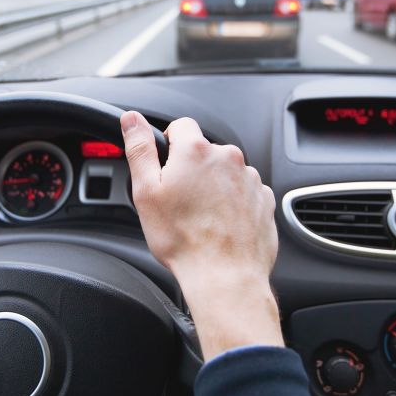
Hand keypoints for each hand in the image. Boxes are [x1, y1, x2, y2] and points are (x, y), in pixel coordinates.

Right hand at [121, 111, 282, 359]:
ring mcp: (250, 179)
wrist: (225, 277)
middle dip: (192, 170)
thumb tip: (132, 119)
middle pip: (204, 152)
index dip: (169, 145)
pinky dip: (233, 204)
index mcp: (196, 151)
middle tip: (180, 202)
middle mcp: (228, 158)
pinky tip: (221, 226)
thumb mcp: (146, 192)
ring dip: (214, 187)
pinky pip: (244, 193)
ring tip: (201, 219)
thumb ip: (140, 149)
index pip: (181, 126)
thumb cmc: (183, 240)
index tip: (166, 169)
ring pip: (225, 173)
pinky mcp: (264, 200)